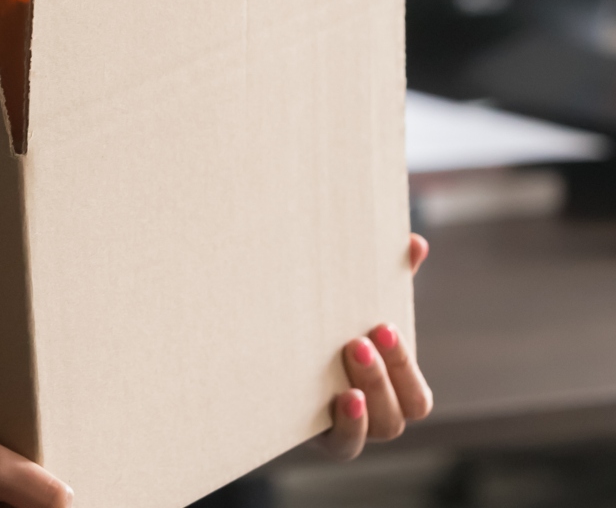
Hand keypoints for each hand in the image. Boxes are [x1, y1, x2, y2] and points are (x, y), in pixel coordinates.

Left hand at [315, 233, 433, 459]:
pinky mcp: (321, 437)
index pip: (417, 393)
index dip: (404, 363)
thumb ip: (388, 279)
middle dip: (385, 374)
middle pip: (401, 412)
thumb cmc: (327, 331)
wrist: (270, 366)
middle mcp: (377, 414)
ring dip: (370, 394)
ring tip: (347, 358)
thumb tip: (414, 242)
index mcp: (394, 388)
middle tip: (358, 339)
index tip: (381, 323)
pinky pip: (344, 445)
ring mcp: (350, 428)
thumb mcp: (354, 306)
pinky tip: (341, 398)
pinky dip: (348, 426)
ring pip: (378, 428)